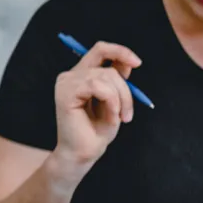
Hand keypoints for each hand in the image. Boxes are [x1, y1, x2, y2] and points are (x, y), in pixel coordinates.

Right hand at [52, 41, 142, 170]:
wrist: (83, 152)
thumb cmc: (97, 130)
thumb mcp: (115, 100)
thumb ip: (117, 80)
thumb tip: (128, 63)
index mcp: (80, 75)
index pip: (100, 50)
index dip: (120, 51)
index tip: (137, 64)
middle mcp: (70, 75)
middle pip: (108, 67)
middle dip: (125, 89)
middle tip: (128, 113)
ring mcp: (66, 83)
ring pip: (106, 76)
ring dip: (121, 99)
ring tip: (118, 117)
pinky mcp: (65, 93)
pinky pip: (99, 87)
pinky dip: (112, 102)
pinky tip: (110, 116)